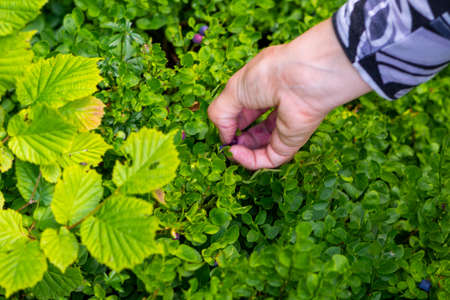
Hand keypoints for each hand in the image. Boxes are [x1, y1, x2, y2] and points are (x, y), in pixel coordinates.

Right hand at [208, 18, 370, 169]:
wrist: (302, 78)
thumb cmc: (270, 74)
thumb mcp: (233, 89)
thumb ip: (221, 112)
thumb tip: (223, 134)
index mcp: (264, 87)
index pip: (246, 109)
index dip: (231, 120)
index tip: (221, 127)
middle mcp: (276, 107)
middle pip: (255, 130)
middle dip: (237, 138)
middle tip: (226, 143)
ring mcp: (285, 126)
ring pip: (261, 147)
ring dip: (242, 151)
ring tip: (230, 150)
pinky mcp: (291, 142)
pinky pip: (269, 158)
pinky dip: (250, 160)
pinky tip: (236, 153)